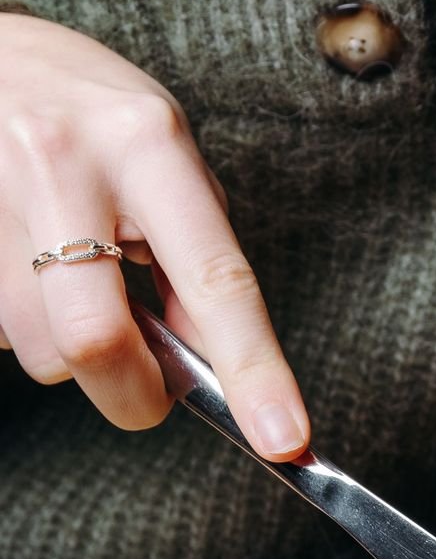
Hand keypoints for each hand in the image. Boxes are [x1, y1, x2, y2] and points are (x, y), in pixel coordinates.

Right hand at [0, 13, 308, 457]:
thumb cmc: (96, 118)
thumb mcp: (168, 163)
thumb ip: (195, 262)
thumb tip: (215, 369)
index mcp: (147, 144)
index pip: (215, 278)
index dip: (254, 369)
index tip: (285, 440)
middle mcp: (63, 162)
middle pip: (94, 339)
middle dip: (130, 392)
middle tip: (148, 392)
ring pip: (35, 347)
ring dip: (64, 347)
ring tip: (67, 278)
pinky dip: (20, 322)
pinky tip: (23, 266)